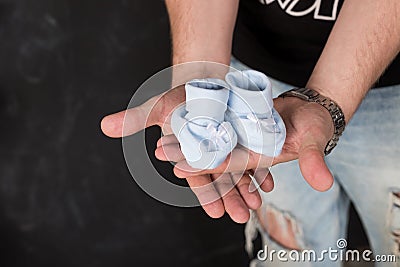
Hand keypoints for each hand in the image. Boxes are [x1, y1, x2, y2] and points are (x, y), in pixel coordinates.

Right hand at [101, 86, 272, 222]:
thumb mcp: (156, 107)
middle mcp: (207, 154)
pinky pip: (251, 156)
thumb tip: (103, 126)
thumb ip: (133, 120)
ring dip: (247, 188)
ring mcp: (224, 147)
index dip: (205, 193)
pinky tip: (267, 184)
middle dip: (231, 197)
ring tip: (258, 204)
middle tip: (243, 216)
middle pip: (220, 179)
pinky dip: (259, 169)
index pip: (196, 178)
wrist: (201, 82)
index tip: (216, 212)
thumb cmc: (177, 97)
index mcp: (188, 154)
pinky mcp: (239, 138)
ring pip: (237, 172)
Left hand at [157, 96, 334, 191]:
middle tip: (159, 151)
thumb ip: (315, 161)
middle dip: (186, 155)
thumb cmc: (316, 126)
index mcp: (259, 159)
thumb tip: (324, 185)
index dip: (204, 168)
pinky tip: (184, 123)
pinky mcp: (242, 122)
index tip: (178, 169)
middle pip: (212, 154)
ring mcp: (242, 136)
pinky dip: (204, 123)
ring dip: (189, 140)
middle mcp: (247, 150)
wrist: (313, 110)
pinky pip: (220, 124)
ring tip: (163, 140)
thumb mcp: (315, 141)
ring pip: (211, 139)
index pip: (227, 167)